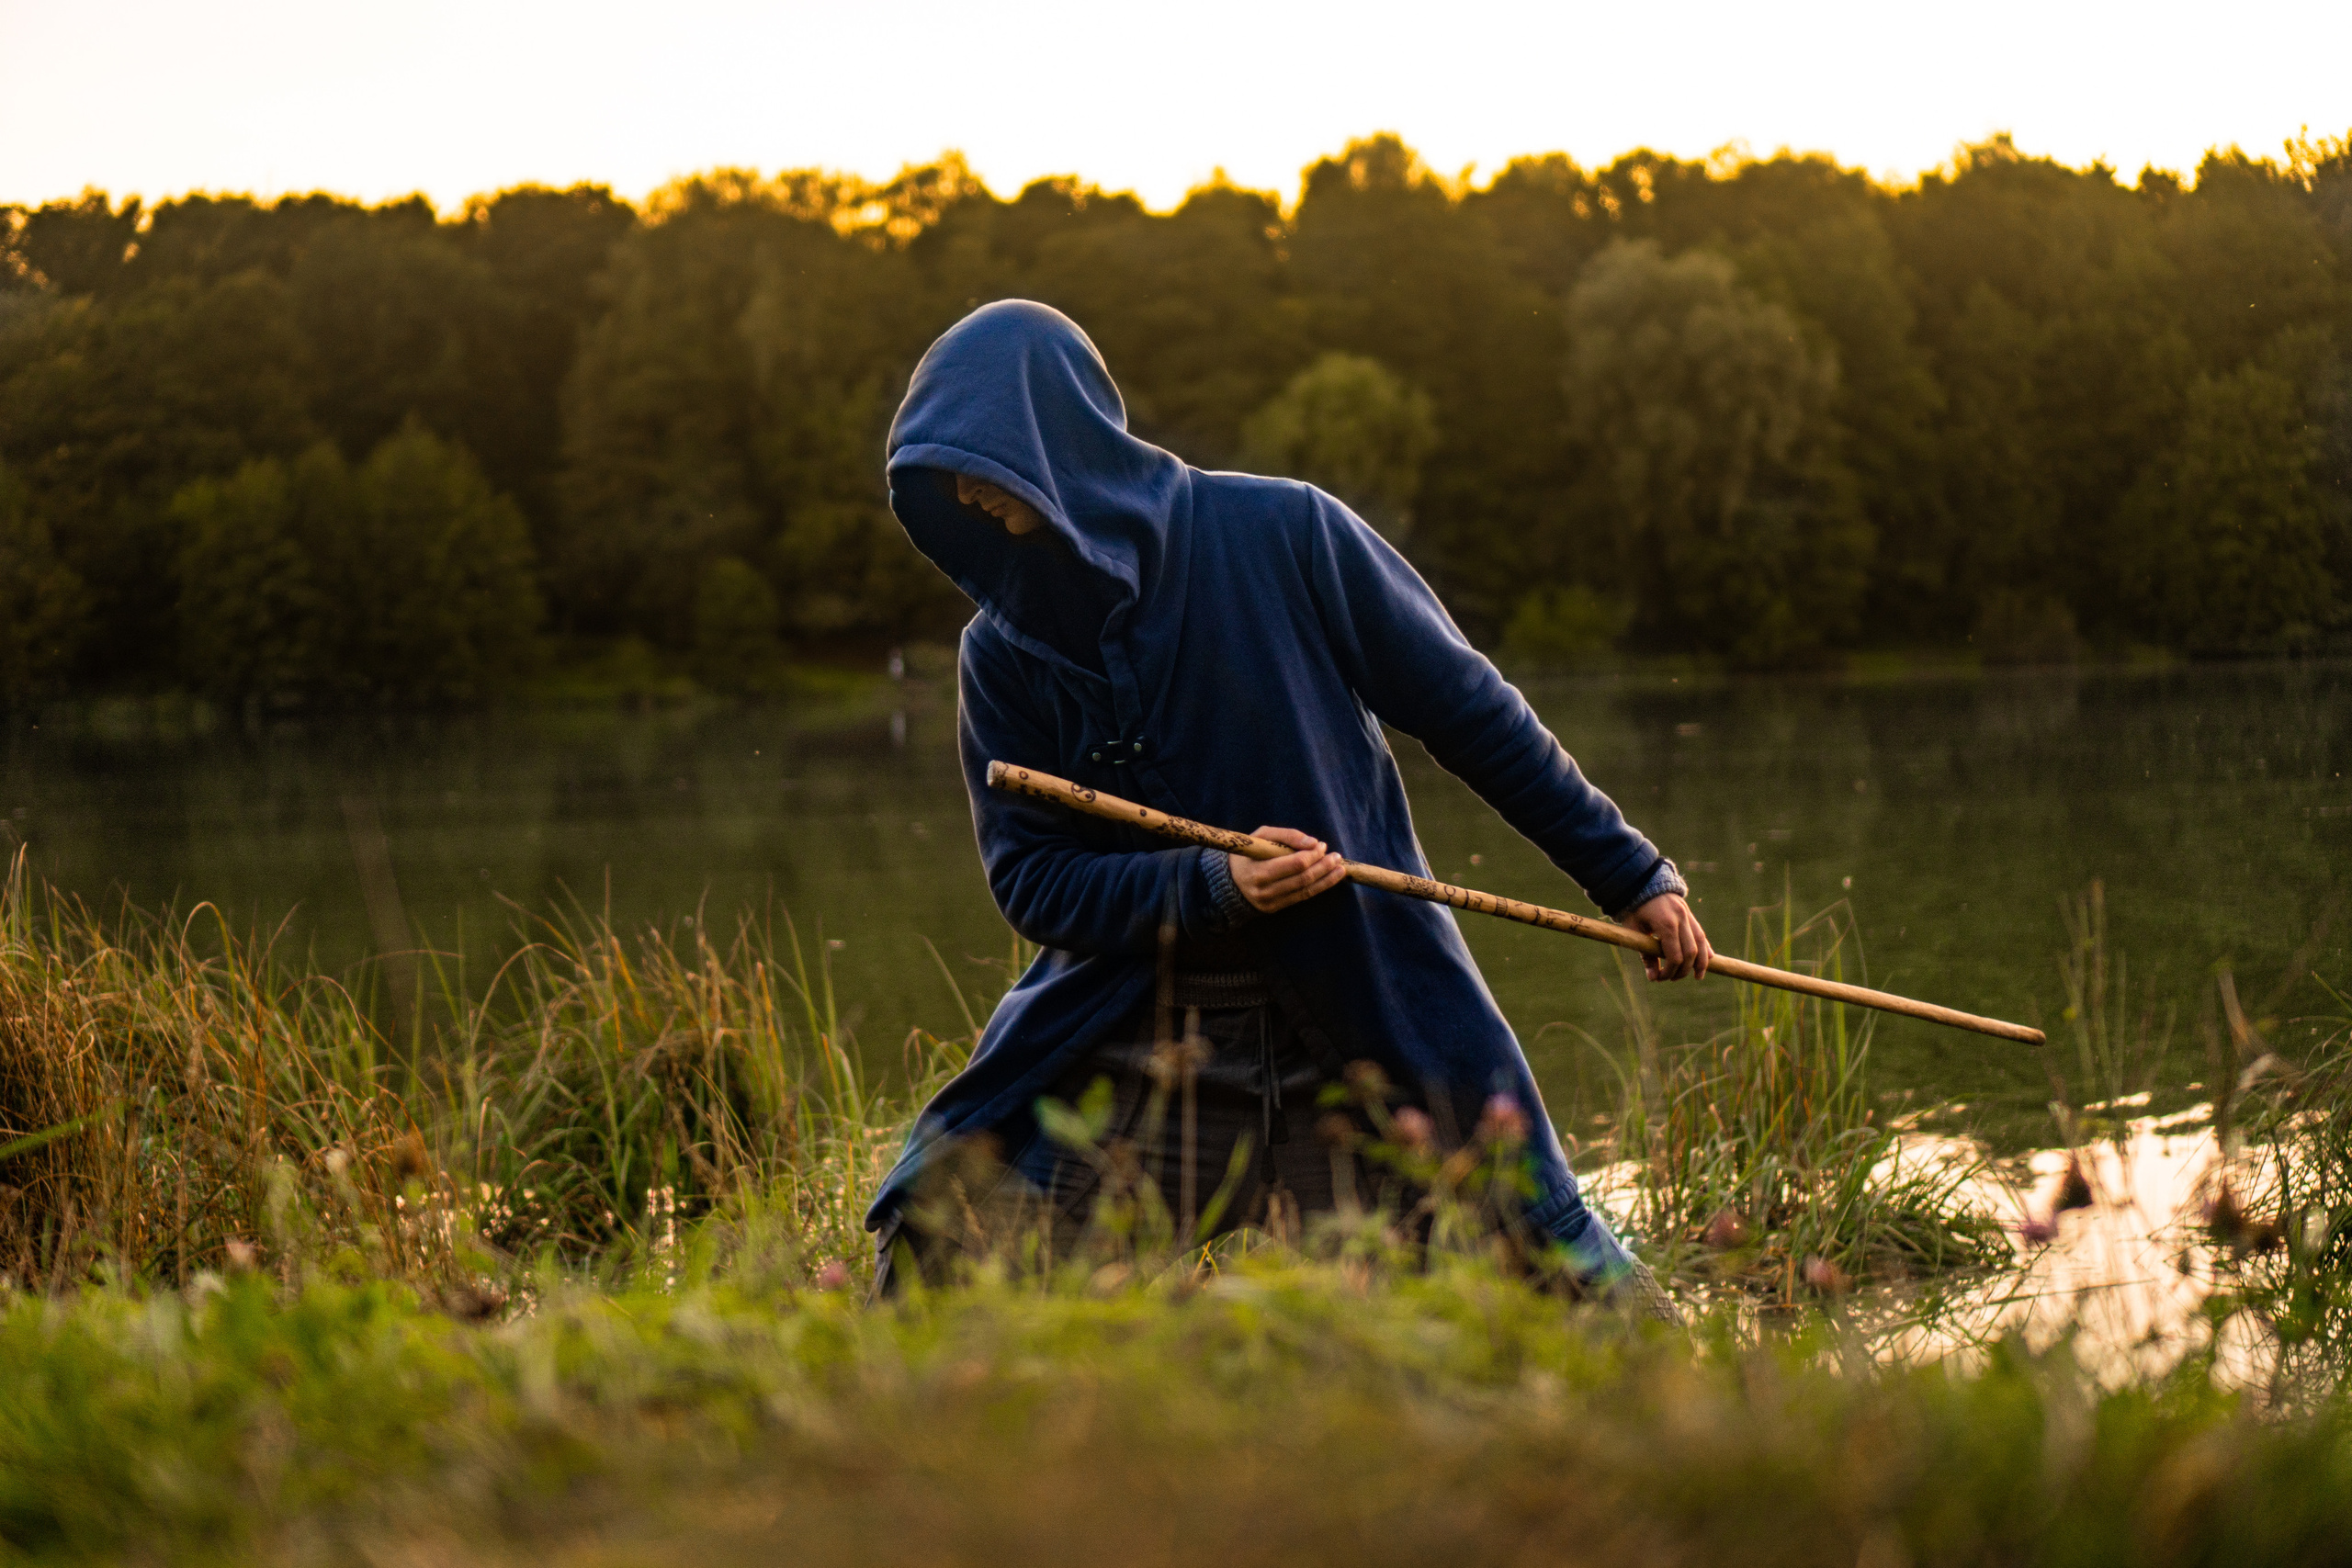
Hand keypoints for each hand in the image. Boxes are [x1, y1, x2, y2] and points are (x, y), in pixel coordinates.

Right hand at [1230, 827, 1347, 913]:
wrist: (1228, 880)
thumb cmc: (1247, 853)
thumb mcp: (1261, 836)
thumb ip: (1286, 835)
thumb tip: (1313, 842)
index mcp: (1258, 871)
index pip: (1295, 864)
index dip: (1312, 855)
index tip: (1320, 845)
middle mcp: (1264, 890)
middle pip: (1303, 878)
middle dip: (1323, 866)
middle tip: (1336, 856)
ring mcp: (1270, 902)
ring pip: (1305, 890)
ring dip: (1326, 879)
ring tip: (1340, 868)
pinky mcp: (1275, 908)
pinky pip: (1301, 897)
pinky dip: (1319, 888)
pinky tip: (1330, 879)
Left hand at [1620, 892, 1711, 981]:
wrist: (1642, 882)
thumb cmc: (1634, 908)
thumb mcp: (1634, 931)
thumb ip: (1645, 954)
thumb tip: (1653, 978)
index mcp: (1665, 923)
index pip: (1675, 956)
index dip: (1670, 971)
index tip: (1660, 978)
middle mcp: (1681, 919)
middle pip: (1690, 952)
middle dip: (1683, 970)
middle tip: (1673, 978)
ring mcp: (1687, 915)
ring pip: (1701, 943)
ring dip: (1701, 962)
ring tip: (1697, 976)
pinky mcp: (1690, 914)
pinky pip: (1701, 934)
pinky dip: (1705, 948)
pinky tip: (1707, 959)